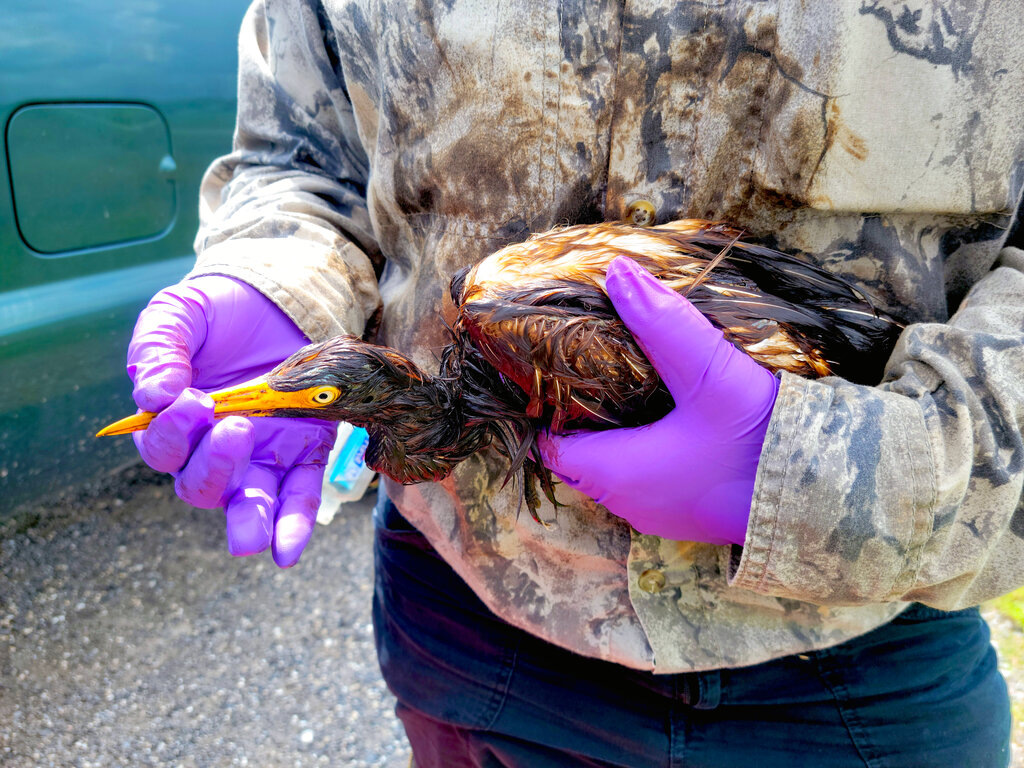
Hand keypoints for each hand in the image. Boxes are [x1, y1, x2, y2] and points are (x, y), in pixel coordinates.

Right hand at [127, 275, 336, 565]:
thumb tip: (152, 395)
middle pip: (200, 484)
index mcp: (175, 424)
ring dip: (249, 523)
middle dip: (213, 467)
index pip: (164, 447)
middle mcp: (213, 449)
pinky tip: (287, 551)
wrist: (276, 297)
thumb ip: (158, 350)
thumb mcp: (178, 315)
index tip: (192, 398)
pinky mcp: (303, 451)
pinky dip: (293, 525)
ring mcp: (260, 455)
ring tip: (252, 538)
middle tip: (234, 428)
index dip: (173, 432)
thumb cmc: (215, 312)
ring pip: (247, 503)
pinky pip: (298, 496)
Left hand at [537, 256, 778, 545]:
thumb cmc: (764, 443)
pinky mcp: (692, 513)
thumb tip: (617, 273)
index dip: (543, 406)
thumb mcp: (711, 374)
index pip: (549, 445)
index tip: (547, 367)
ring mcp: (662, 514)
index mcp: (618, 474)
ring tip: (620, 379)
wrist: (837, 497)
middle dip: (576, 414)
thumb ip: (663, 323)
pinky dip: (642, 447)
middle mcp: (630, 503)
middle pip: (579, 456)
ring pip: (614, 469)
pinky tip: (664, 413)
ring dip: (612, 430)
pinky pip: (648, 478)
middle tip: (583, 363)